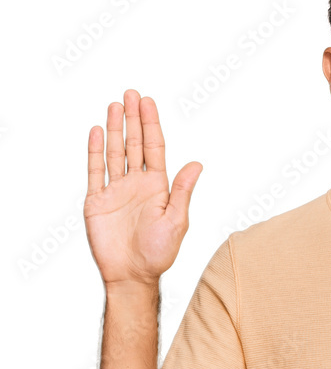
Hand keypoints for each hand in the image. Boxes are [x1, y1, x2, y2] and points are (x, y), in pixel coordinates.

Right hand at [84, 89, 202, 285]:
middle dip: (133, 119)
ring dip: (116, 129)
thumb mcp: (176, 221)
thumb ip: (183, 191)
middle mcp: (137, 185)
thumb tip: (196, 164)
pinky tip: (98, 132)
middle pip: (135, 144)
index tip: (148, 102)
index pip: (154, 148)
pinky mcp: (97, 201)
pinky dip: (95, 151)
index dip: (151, 124)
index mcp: (158, 187)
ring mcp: (116, 191)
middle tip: (131, 94)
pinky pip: (95, 171)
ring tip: (115, 105)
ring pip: (115, 153)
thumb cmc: (158, 253)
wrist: (132, 275)